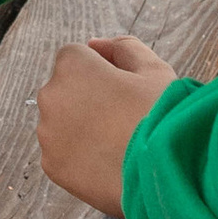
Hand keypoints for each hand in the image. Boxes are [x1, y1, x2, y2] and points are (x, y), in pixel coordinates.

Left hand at [37, 32, 177, 217]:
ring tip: (119, 144)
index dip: (104, 71)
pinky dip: (80, 156)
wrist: (169, 174)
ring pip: (62, 122)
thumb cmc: (164, 117)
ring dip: (83, 127)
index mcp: (72, 66)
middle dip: (90, 99)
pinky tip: (108, 163)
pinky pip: (63, 153)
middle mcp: (50, 95)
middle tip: (125, 119)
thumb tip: (95, 44)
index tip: (127, 90)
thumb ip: (123, 48)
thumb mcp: (154, 69)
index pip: (78, 57)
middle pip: (67, 90)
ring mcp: (48, 133)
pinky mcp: (52, 166)